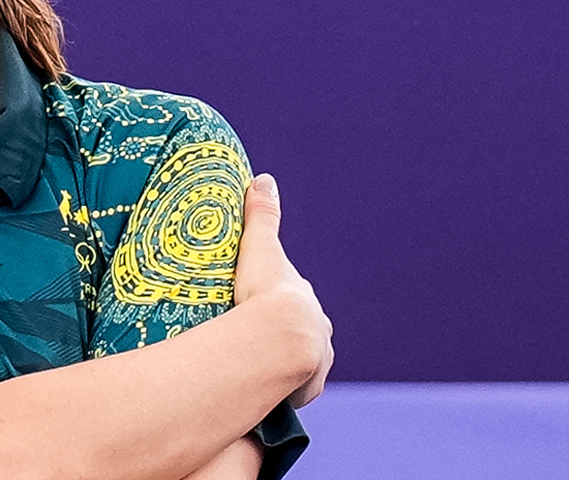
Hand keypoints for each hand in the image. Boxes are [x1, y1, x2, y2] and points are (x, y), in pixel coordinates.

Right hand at [233, 173, 332, 406]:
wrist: (279, 341)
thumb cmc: (266, 295)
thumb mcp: (260, 250)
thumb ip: (262, 216)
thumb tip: (263, 178)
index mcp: (307, 301)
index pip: (291, 298)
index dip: (273, 300)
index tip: (253, 304)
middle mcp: (319, 330)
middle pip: (299, 330)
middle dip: (280, 333)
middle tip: (249, 336)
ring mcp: (316, 361)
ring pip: (298, 361)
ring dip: (282, 364)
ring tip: (253, 367)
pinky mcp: (306, 388)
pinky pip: (292, 388)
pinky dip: (280, 388)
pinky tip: (260, 389)